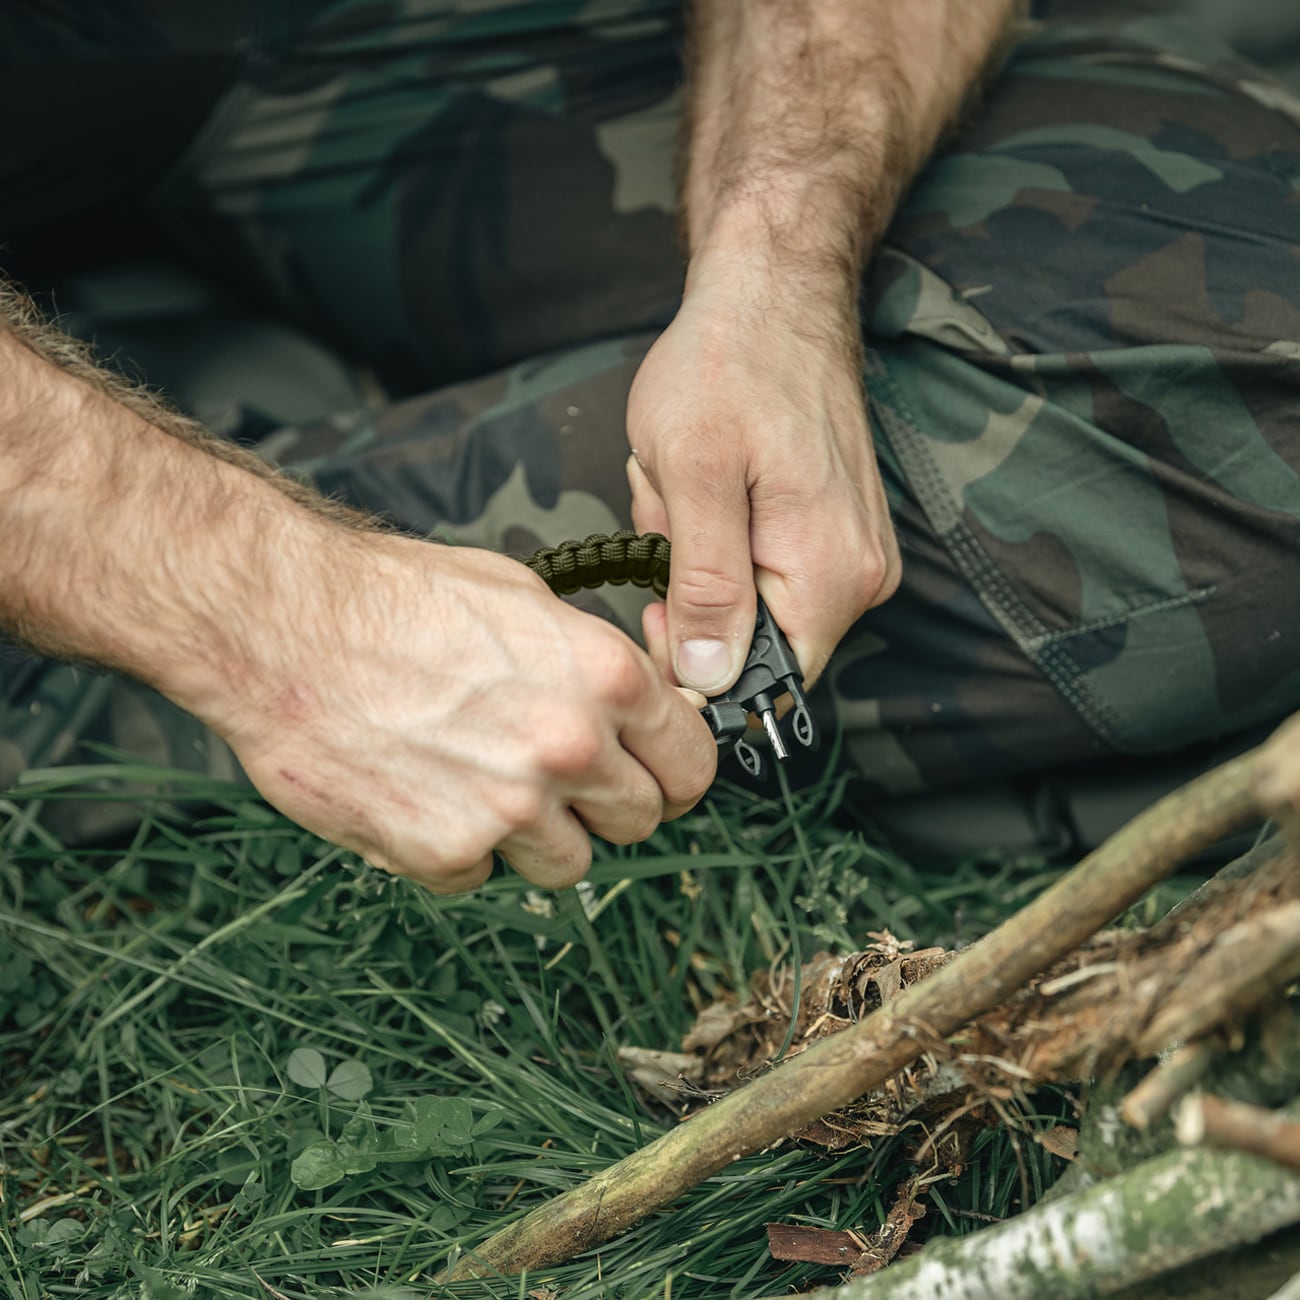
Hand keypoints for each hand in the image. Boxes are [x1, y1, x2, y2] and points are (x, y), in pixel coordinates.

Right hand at [202, 532, 717, 893]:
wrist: (281, 625)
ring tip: (479, 783)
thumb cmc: (393, 598)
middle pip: (641, 821)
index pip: (693, 763)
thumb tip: (637, 703)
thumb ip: (594, 663)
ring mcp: (509, 807)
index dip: (671, 770)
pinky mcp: (444, 851)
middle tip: (556, 778)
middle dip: (605, 804)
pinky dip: (457, 851)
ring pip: (569, 864)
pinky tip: (423, 796)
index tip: (650, 772)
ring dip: (534, 837)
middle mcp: (570, 747)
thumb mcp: (525, 597)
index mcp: (605, 678)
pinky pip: (481, 878)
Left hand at [625, 255, 900, 694]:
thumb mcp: (693, 477)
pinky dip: (720, 530)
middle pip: (754, 640)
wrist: (774, 291)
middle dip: (694, 587)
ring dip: (699, 551)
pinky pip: (762, 562)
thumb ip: (706, 588)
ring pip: (750, 599)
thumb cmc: (728, 364)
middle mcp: (860, 575)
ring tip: (689, 480)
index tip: (657, 605)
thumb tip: (709, 678)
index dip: (698, 664)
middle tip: (674, 508)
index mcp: (831, 575)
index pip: (765, 682)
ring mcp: (852, 550)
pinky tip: (710, 477)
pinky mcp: (835, 527)